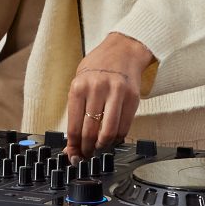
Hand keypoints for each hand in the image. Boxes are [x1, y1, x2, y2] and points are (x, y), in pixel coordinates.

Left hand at [65, 31, 155, 151]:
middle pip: (90, 132)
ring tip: (99, 148)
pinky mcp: (132, 98)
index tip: (74, 154)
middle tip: (87, 155)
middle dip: (87, 149)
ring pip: (108, 133)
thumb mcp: (80, 82)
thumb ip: (76, 111)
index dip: (74, 146)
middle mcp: (96, 90)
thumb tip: (72, 143)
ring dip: (102, 146)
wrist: (123, 50)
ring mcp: (116, 93)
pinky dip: (117, 138)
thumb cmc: (98, 67)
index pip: (74, 126)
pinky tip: (112, 139)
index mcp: (78, 87)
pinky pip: (123, 127)